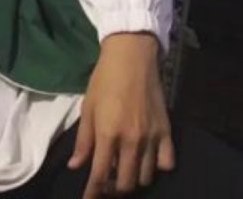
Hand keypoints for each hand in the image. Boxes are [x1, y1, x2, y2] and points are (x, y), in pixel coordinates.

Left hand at [68, 32, 174, 197]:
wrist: (131, 57)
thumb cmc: (104, 79)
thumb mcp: (87, 107)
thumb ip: (83, 140)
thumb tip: (75, 166)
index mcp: (108, 134)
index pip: (100, 175)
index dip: (94, 192)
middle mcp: (132, 141)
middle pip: (126, 183)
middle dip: (114, 188)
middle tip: (107, 180)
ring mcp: (152, 138)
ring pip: (145, 177)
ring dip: (133, 178)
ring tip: (124, 169)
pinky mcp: (167, 132)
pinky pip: (166, 163)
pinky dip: (156, 167)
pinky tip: (147, 158)